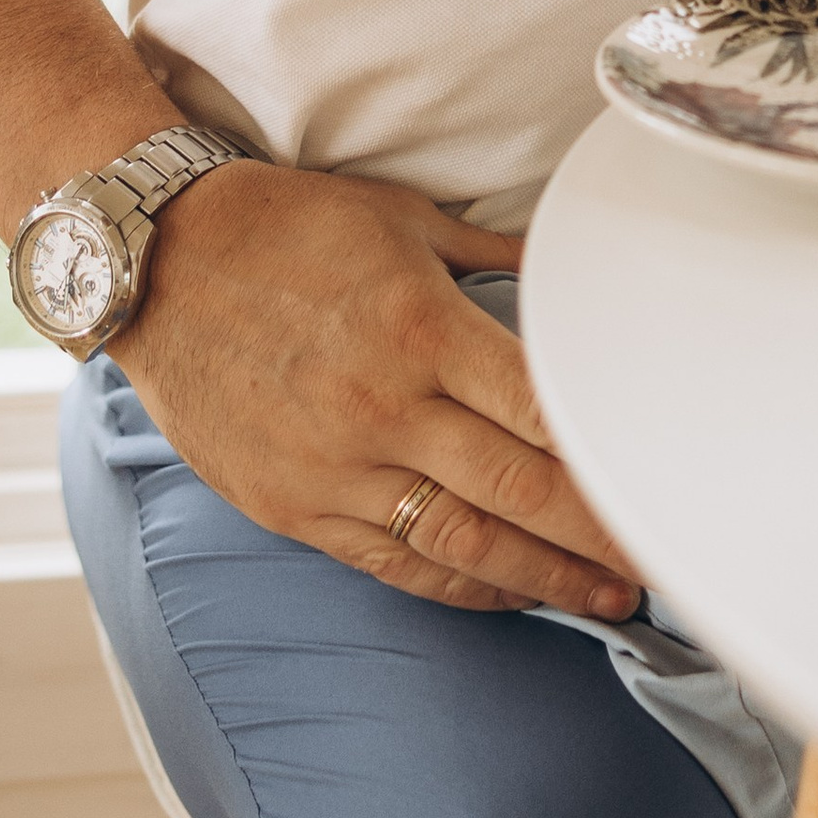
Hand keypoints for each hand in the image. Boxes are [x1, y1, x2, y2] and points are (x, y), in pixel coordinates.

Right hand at [118, 162, 641, 618]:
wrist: (155, 264)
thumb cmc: (286, 228)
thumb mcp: (402, 219)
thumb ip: (493, 257)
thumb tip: (572, 271)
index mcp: (421, 327)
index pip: (541, 410)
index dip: (610, 459)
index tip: (662, 487)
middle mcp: (383, 406)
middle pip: (518, 490)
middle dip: (598, 536)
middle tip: (662, 565)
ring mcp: (334, 465)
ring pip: (461, 544)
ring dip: (543, 579)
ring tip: (605, 597)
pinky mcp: (292, 506)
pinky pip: (392, 563)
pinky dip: (460, 585)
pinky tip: (510, 592)